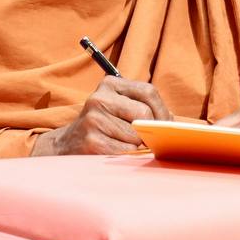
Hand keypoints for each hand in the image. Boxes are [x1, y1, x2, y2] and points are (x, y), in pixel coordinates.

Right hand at [31, 77, 170, 156]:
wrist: (68, 144)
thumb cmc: (104, 125)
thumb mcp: (121, 107)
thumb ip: (146, 108)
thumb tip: (171, 122)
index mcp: (110, 84)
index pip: (148, 92)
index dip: (162, 111)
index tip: (166, 125)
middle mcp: (99, 98)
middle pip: (144, 114)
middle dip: (151, 130)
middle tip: (149, 139)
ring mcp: (93, 120)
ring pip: (136, 136)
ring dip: (138, 145)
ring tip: (125, 144)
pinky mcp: (91, 141)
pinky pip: (126, 151)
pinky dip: (128, 155)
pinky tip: (117, 152)